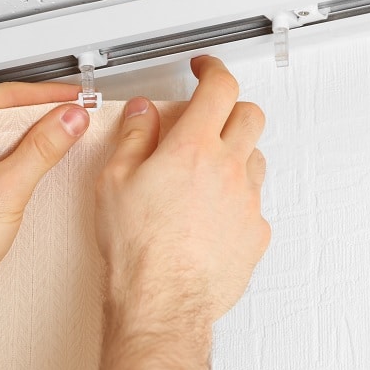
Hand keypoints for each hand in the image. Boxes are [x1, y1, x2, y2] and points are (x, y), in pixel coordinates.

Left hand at [0, 82, 89, 313]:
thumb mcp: (8, 189)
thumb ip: (43, 148)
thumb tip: (69, 119)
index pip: (6, 95)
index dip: (48, 95)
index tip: (75, 99)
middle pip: (2, 112)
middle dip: (41, 116)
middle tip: (75, 118)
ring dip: (30, 139)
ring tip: (61, 140)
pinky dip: (15, 158)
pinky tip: (35, 166)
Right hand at [95, 56, 269, 327]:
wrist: (162, 301)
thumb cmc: (137, 248)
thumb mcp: (114, 181)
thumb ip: (132, 137)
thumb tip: (141, 113)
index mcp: (193, 148)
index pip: (219, 87)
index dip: (213, 69)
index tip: (204, 68)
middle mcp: (229, 169)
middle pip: (250, 116)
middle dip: (231, 107)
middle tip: (210, 116)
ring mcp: (247, 202)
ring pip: (256, 158)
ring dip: (236, 153)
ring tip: (206, 170)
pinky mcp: (255, 233)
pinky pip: (254, 201)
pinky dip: (237, 196)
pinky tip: (212, 212)